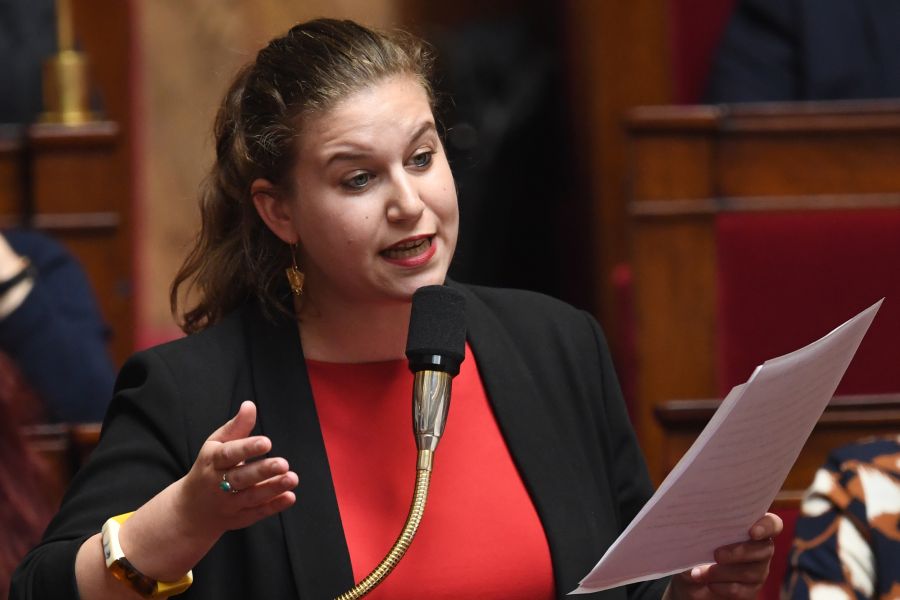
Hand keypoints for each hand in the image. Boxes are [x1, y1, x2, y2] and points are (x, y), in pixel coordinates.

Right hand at [174, 400, 298, 539]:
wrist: (191, 510)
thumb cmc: (209, 468)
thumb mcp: (216, 445)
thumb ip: (236, 427)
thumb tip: (250, 405)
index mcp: (213, 462)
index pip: (229, 454)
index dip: (247, 449)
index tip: (267, 442)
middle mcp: (218, 484)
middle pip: (241, 478)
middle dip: (262, 471)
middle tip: (283, 463)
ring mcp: (229, 503)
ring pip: (251, 497)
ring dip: (272, 489)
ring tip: (293, 478)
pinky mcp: (240, 517)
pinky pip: (257, 513)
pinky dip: (274, 506)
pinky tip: (290, 496)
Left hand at [665, 513, 783, 599]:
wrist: (690, 577)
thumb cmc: (694, 547)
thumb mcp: (694, 536)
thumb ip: (702, 530)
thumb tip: (694, 526)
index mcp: (750, 526)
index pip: (772, 524)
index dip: (767, 526)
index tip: (752, 531)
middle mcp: (760, 548)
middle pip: (764, 549)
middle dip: (739, 552)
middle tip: (716, 554)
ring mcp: (758, 570)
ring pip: (751, 572)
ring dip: (723, 572)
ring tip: (699, 573)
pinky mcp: (751, 590)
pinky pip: (743, 590)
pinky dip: (723, 587)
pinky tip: (709, 584)